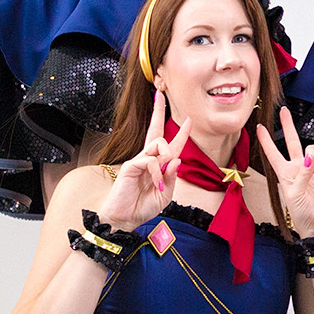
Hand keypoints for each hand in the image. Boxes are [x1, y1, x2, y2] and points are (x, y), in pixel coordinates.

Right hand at [95, 90, 188, 227]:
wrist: (125, 219)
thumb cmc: (143, 207)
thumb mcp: (166, 194)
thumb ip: (172, 177)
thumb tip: (177, 159)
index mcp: (158, 165)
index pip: (170, 144)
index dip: (180, 132)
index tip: (188, 119)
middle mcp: (148, 159)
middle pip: (155, 130)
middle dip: (158, 111)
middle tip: (160, 94)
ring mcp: (138, 161)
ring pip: (158, 144)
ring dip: (167, 157)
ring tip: (161, 179)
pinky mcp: (129, 166)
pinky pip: (149, 160)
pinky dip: (157, 171)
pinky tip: (156, 183)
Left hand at [257, 107, 313, 237]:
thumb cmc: (302, 214)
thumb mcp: (294, 194)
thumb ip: (302, 174)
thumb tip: (310, 158)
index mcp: (285, 174)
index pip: (273, 153)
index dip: (266, 140)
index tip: (259, 128)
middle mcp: (298, 168)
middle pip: (292, 142)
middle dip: (288, 126)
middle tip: (284, 111)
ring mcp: (313, 169)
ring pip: (312, 151)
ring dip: (313, 159)